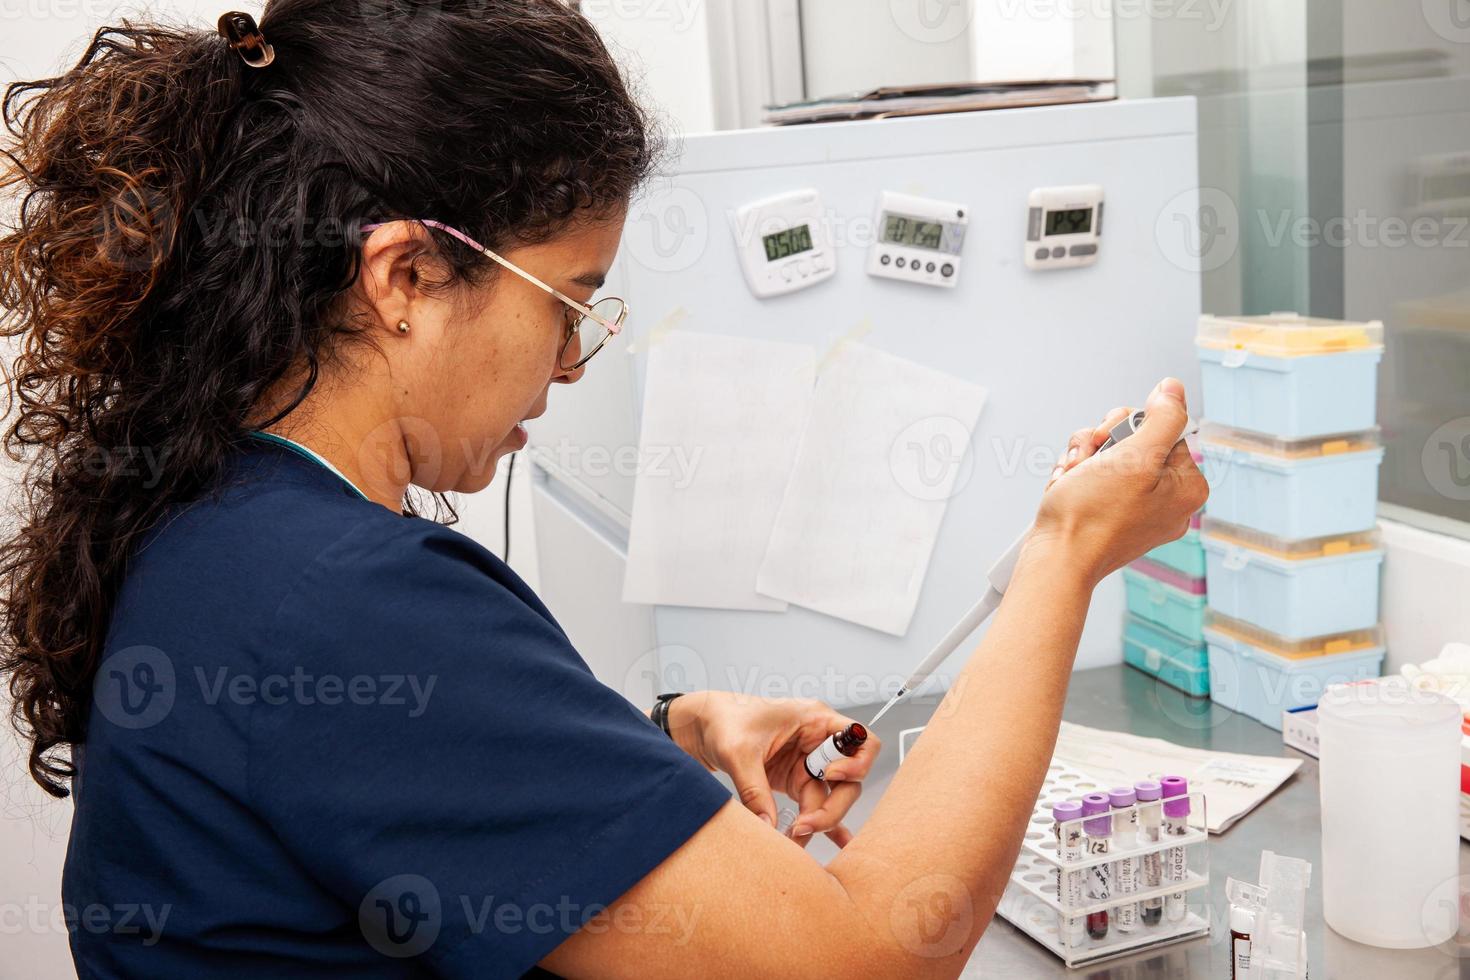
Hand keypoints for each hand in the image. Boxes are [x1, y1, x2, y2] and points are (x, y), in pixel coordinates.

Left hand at [662, 692, 880, 847]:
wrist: (704, 725)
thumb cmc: (725, 720)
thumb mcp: (738, 753)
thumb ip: (755, 790)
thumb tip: (768, 827)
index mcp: (815, 720)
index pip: (862, 740)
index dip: (856, 763)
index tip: (830, 776)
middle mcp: (818, 742)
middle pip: (849, 780)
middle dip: (833, 807)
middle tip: (805, 826)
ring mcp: (808, 764)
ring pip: (831, 798)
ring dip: (819, 821)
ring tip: (796, 841)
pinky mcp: (795, 781)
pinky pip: (815, 805)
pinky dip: (822, 824)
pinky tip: (832, 844)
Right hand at [1027, 378, 1207, 586]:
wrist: (1056, 558)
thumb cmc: (1091, 517)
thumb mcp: (1134, 456)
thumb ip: (1162, 418)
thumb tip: (1173, 389)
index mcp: (1187, 487)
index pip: (1164, 428)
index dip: (1130, 427)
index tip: (1111, 444)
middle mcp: (1167, 499)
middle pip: (1135, 439)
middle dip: (1102, 443)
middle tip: (1090, 460)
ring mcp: (1137, 508)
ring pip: (1110, 454)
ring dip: (1084, 458)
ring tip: (1073, 478)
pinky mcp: (1110, 514)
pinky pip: (1096, 476)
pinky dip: (1077, 476)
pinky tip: (1068, 489)